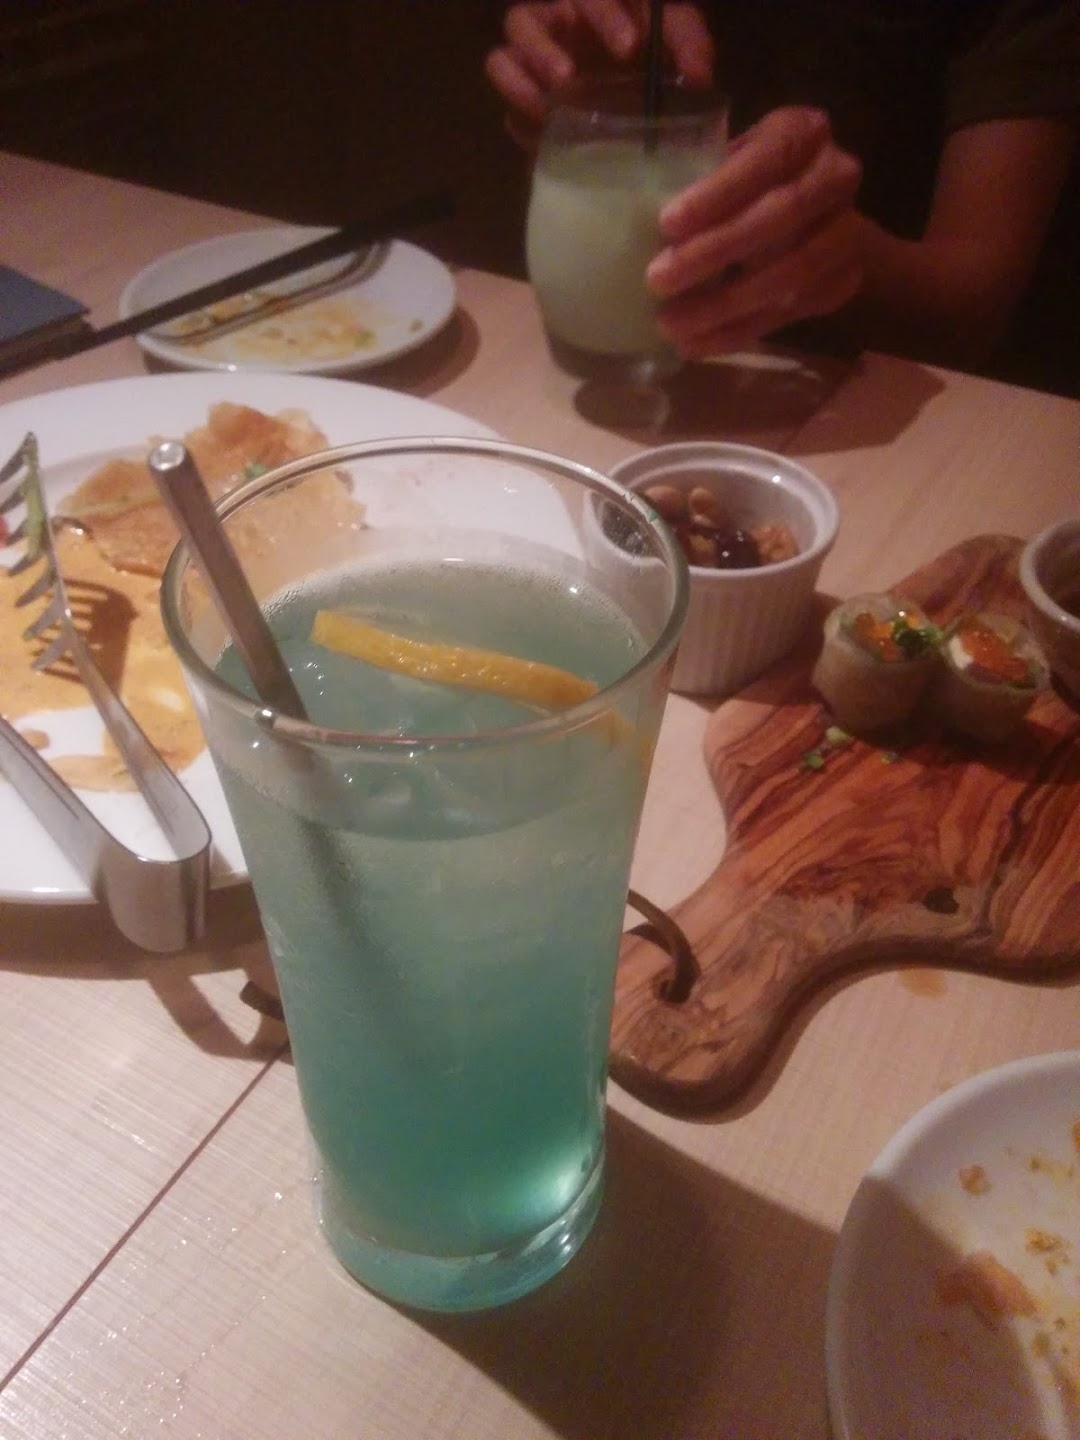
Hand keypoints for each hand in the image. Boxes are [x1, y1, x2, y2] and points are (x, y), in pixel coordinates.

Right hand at [485, 0, 714, 147]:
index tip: (629, 48)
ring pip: (502, 54)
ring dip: (521, 80)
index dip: (604, 15)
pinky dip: (516, 106)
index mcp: (592, 6)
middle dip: (545, 49)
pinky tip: (541, 126)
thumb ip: (690, 45)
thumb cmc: (652, 62)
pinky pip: (504, 102)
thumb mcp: (677, 44)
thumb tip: (699, 77)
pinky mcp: (520, 97)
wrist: (636, 110)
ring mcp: (530, 62)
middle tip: (570, 79)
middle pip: (523, 18)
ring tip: (550, 103)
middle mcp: (554, 27)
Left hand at [647, 107, 864, 352]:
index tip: (667, 223)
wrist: (814, 220)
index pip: (765, 158)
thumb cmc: (748, 184)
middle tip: (657, 280)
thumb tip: (632, 215)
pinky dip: (736, 332)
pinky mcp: (842, 282)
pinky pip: (788, 315)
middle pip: (779, 216)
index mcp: (802, 133)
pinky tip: (695, 344)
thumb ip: (698, 177)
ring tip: (670, 324)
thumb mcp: (726, 162)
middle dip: (714, 252)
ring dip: (723, 305)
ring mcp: (847, 233)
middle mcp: (836, 176)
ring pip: (788, 275)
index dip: (718, 193)